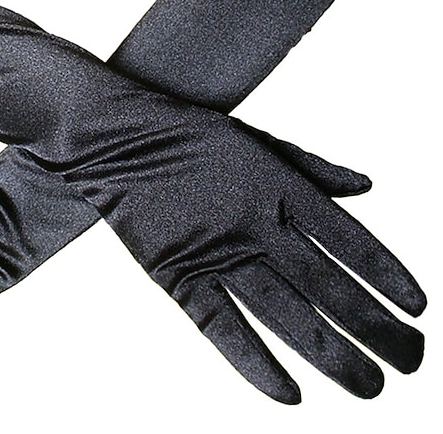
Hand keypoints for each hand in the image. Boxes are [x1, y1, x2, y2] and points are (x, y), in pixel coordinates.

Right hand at [65, 112, 425, 402]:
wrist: (116, 139)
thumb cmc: (188, 134)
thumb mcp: (256, 138)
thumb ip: (312, 166)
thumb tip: (366, 187)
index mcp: (278, 186)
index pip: (350, 240)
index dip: (388, 277)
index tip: (418, 310)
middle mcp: (256, 223)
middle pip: (331, 289)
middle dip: (379, 330)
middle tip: (413, 361)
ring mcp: (217, 253)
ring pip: (288, 318)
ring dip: (335, 357)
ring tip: (373, 388)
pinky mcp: (178, 276)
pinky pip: (223, 328)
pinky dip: (255, 364)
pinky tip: (290, 394)